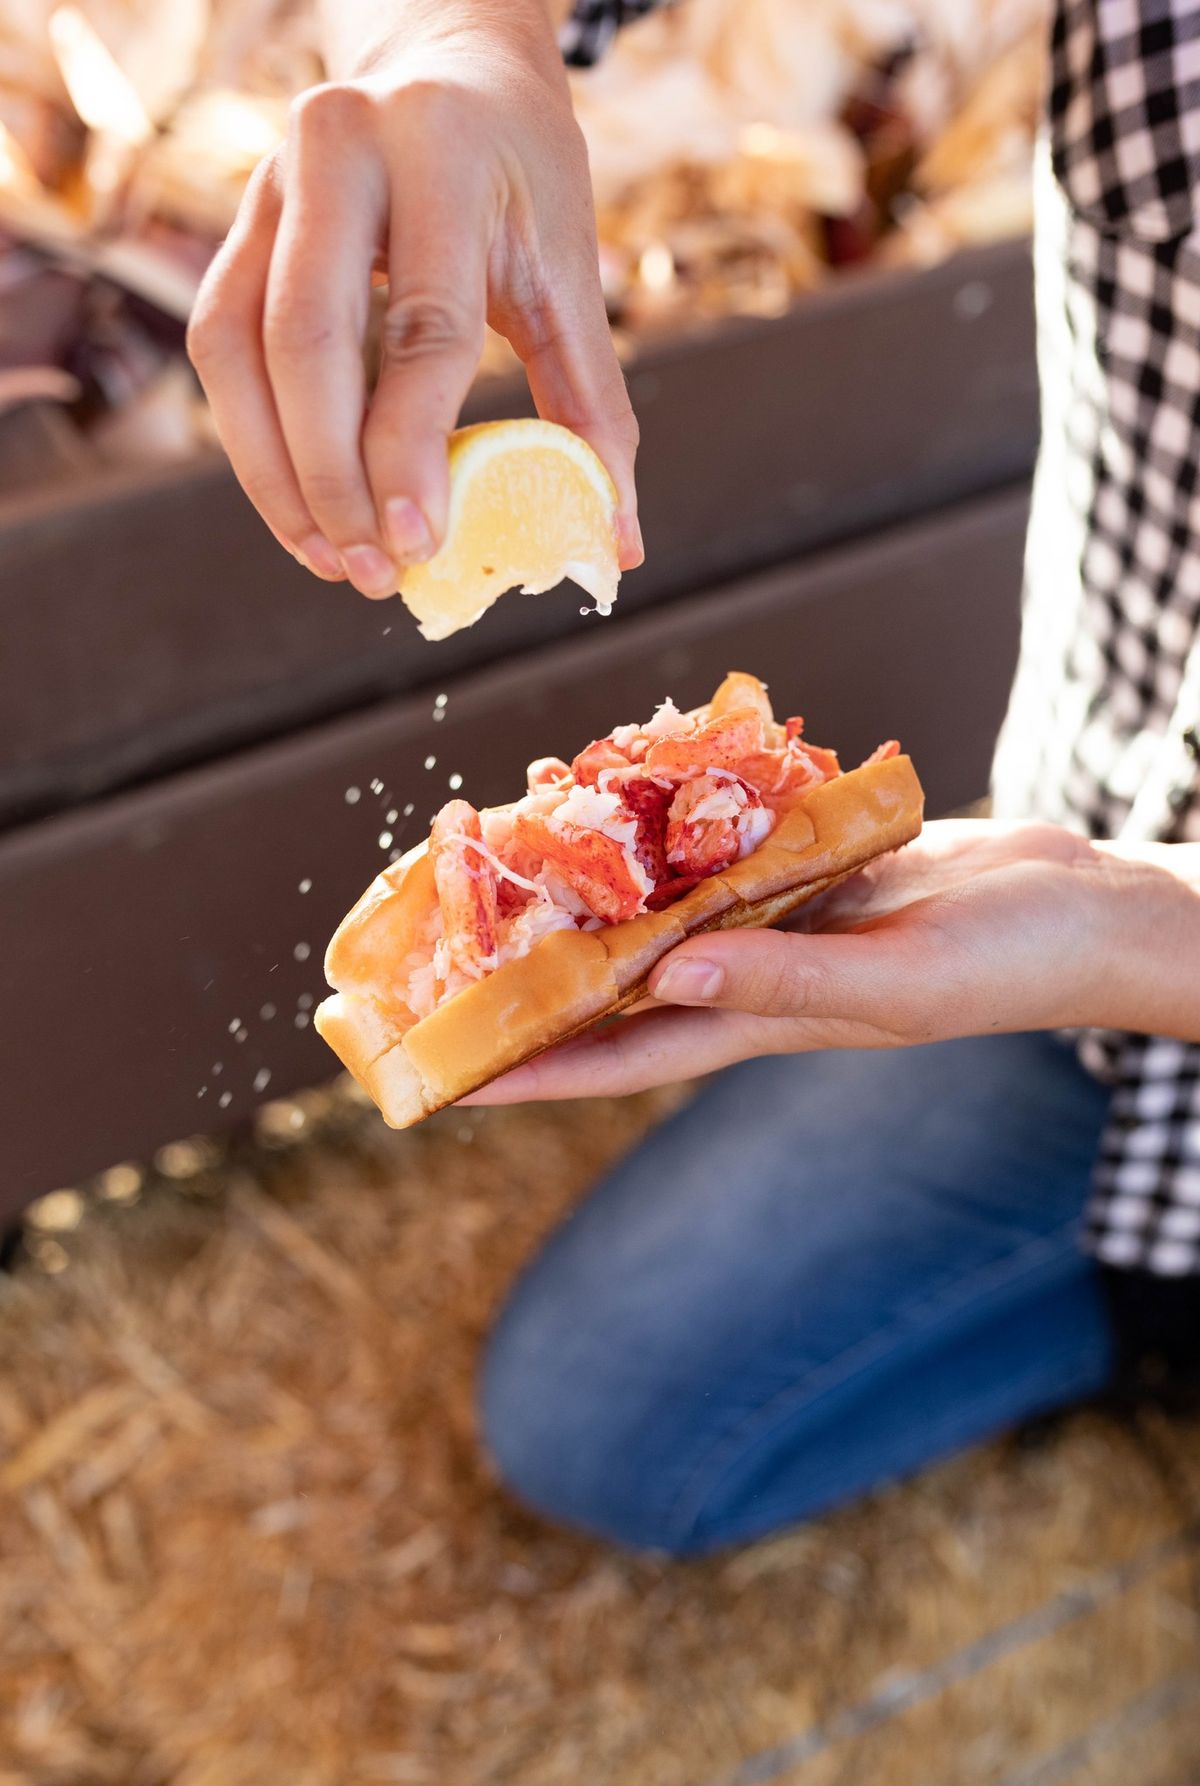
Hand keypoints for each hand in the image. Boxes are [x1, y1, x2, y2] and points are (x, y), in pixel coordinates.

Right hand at [187, 4, 640, 597]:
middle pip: (304, 339)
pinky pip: (220, 347)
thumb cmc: (520, 172)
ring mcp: (267, 181)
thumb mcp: (569, 268)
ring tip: (330, 559)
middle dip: (331, 477)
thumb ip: (592, 404)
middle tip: (370, 572)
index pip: (418, 323)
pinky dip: (254, 441)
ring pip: (236, 348)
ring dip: (274, 473)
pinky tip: (301, 508)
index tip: (417, 543)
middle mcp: (336, 148)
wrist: (450, 63)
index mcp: (440, 149)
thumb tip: (618, 541)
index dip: (410, 446)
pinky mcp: (234, 223)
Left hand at [467, 819, 1145, 1103]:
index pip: (612, 1059)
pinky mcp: (805, 869)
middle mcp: (748, 974)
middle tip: (443, 946)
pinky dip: (666, 822)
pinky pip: (713, 848)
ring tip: (505, 848)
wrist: (1080, 908)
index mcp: (758, 1022)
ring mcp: (775, 919)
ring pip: (655, 908)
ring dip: (586, 888)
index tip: (440, 1078)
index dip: (525, 1070)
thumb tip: (666, 973)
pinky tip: (623, 784)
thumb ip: (785, 978)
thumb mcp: (895, 981)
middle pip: (613, 984)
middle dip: (529, 976)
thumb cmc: (1005, 964)